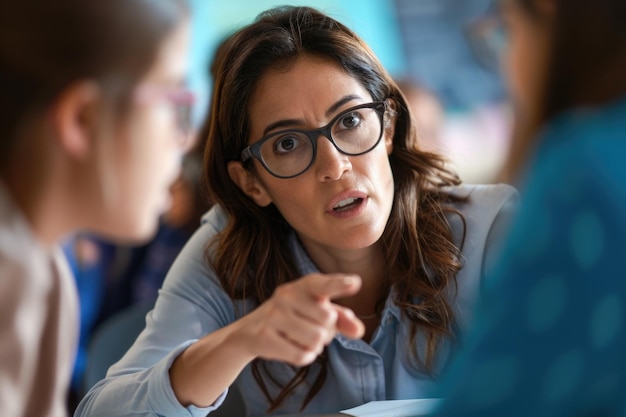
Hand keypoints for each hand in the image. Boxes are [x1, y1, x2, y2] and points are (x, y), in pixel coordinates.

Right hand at [236, 273, 364, 365]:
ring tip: (300, 337)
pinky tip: (293, 347)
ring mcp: (274, 315)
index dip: (340, 284)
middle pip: (328, 320)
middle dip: (326, 330)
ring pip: (316, 340)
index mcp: (304, 285)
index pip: (323, 284)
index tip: (355, 283)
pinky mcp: (265, 337)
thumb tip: (359, 330)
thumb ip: (342, 318)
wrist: (251, 330)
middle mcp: (287, 295)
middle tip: (309, 326)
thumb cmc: (294, 316)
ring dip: (315, 345)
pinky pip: (302, 355)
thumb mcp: (318, 311)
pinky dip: (305, 356)